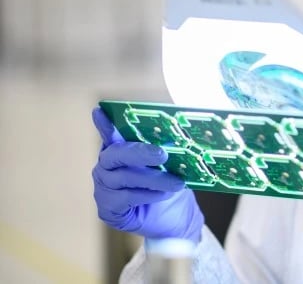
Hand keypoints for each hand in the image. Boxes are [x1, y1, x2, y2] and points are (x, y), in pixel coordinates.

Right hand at [91, 107, 203, 242]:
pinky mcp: (107, 208)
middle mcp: (107, 167)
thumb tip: (172, 140)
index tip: (99, 111)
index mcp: (121, 151)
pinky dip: (147, 195)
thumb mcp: (170, 165)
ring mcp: (104, 187)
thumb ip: (163, 151)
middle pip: (116, 154)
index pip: (110, 134)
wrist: (175, 218)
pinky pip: (126, 197)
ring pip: (124, 177)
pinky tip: (162, 195)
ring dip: (154, 179)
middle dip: (140, 152)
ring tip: (176, 182)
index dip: (104, 124)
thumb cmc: (170, 185)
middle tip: (163, 154)